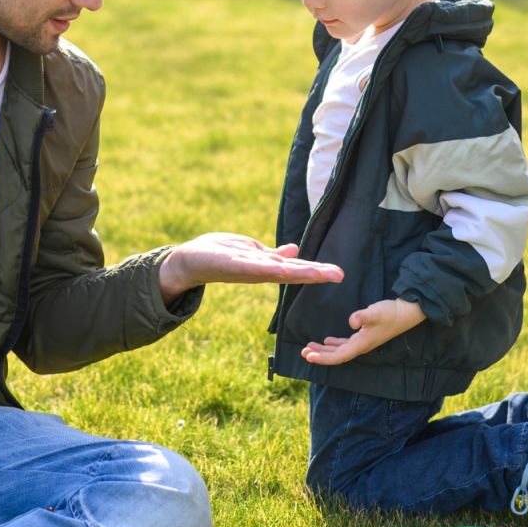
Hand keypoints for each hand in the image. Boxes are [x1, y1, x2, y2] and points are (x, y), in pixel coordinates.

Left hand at [158, 232, 342, 303]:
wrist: (188, 261)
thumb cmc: (219, 254)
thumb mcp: (250, 252)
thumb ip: (272, 256)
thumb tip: (295, 251)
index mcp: (265, 267)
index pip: (295, 269)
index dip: (316, 271)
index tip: (339, 273)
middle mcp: (258, 271)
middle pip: (290, 273)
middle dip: (314, 273)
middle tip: (339, 275)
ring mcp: (245, 268)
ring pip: (275, 271)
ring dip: (297, 272)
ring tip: (319, 273)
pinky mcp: (229, 263)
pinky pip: (250, 266)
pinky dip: (266, 268)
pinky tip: (282, 269)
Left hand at [301, 298, 425, 365]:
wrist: (407, 312)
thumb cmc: (391, 313)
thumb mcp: (375, 312)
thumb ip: (363, 316)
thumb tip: (351, 322)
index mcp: (361, 344)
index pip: (338, 356)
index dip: (322, 358)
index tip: (308, 356)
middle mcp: (361, 346)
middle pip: (336, 355)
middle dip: (319, 355)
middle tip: (303, 352)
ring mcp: (363, 341)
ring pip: (340, 350)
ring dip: (324, 350)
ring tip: (309, 347)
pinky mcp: (365, 335)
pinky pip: (346, 344)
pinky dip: (335, 344)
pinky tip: (327, 341)